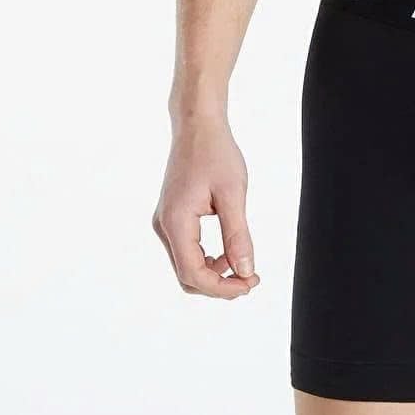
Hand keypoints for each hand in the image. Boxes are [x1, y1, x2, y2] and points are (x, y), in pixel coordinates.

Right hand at [152, 116, 259, 298]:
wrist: (197, 126)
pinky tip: (229, 251)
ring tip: (243, 265)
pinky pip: (186, 250)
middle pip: (186, 276)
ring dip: (213, 272)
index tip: (250, 284)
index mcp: (176, 222)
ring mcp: (165, 222)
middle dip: (218, 284)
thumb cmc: (216, 153)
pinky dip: (207, 258)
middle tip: (250, 279)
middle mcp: (164, 226)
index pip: (193, 274)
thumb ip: (237, 235)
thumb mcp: (233, 194)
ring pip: (186, 265)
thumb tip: (245, 271)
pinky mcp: (171, 217)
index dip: (222, 288)